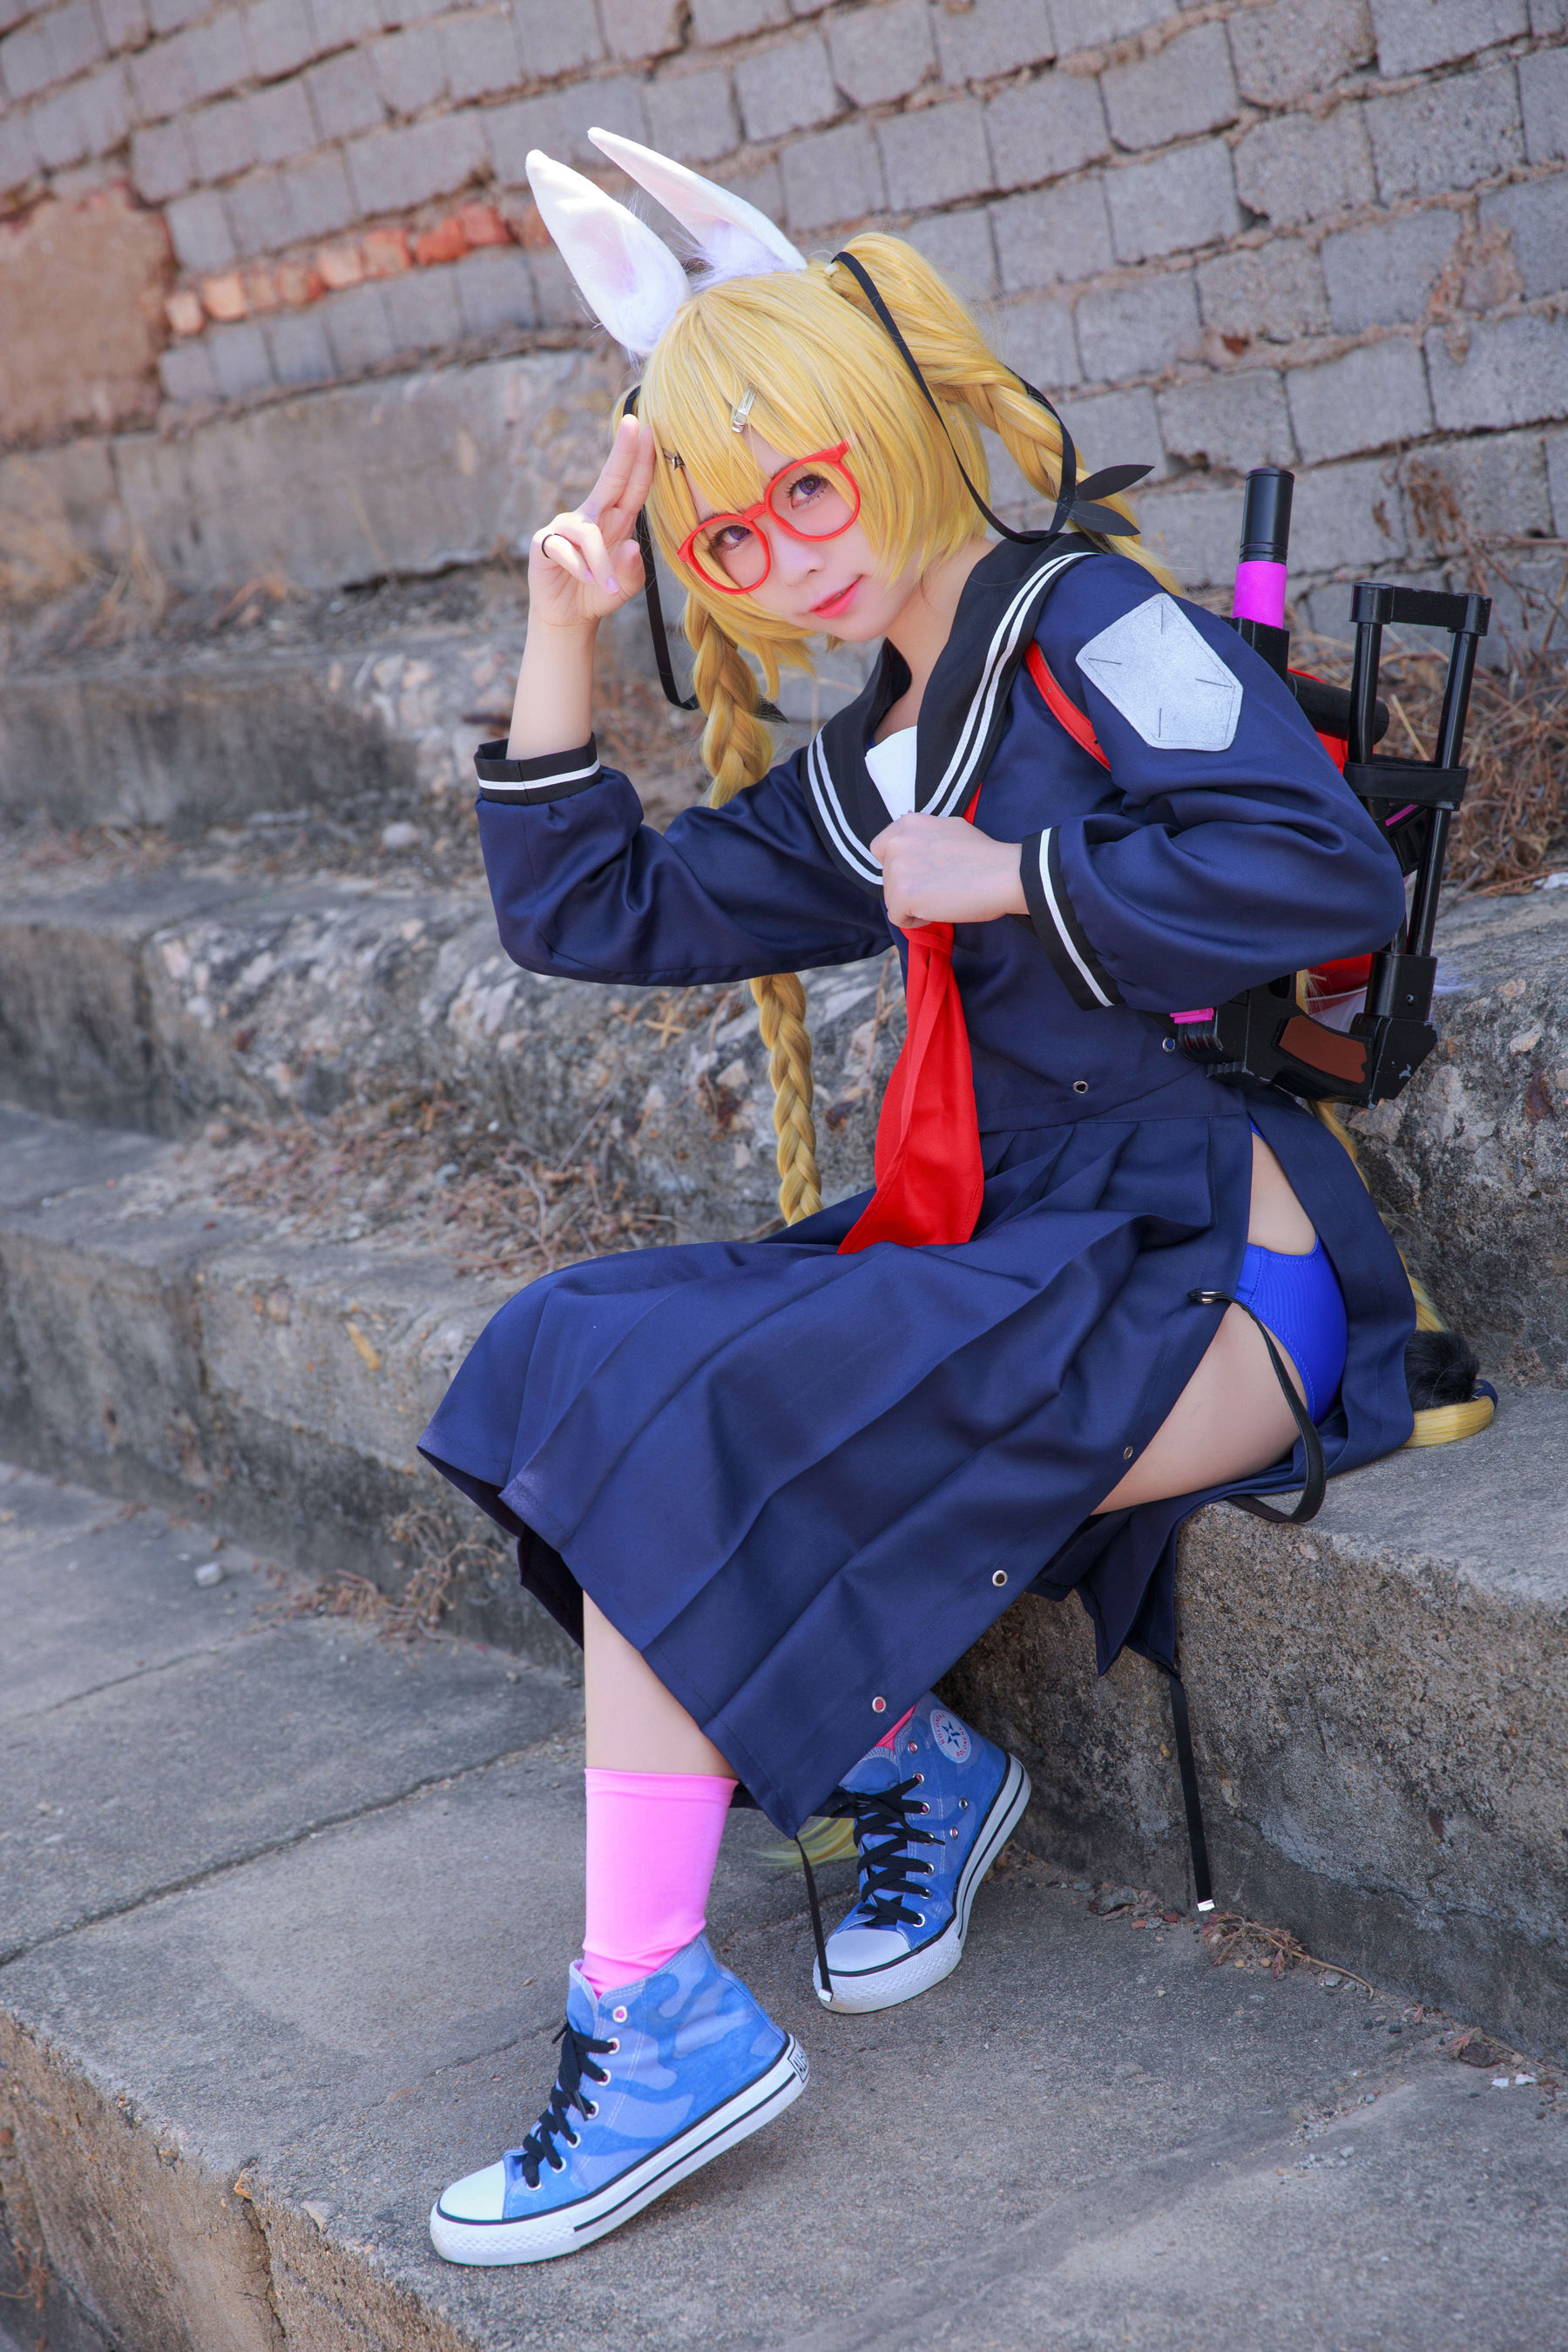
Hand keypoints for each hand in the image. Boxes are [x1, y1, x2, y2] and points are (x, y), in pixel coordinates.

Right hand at [527, 414, 656, 631]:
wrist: (569, 615)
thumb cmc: (600, 592)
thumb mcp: (625, 585)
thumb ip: (632, 570)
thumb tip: (632, 546)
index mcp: (616, 520)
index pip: (632, 486)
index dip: (641, 460)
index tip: (651, 430)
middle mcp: (592, 516)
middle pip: (610, 479)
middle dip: (623, 451)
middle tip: (634, 423)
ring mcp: (566, 527)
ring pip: (588, 534)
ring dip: (601, 564)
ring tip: (606, 586)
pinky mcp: (545, 543)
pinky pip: (565, 551)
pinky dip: (580, 568)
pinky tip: (586, 580)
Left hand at [872, 813, 1028, 930]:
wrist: (1004, 873)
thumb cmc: (984, 855)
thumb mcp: (948, 829)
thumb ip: (925, 837)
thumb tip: (916, 851)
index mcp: (907, 824)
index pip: (881, 849)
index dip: (898, 866)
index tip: (920, 873)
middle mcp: (897, 842)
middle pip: (887, 878)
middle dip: (908, 888)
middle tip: (938, 888)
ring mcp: (898, 868)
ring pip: (891, 899)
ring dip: (912, 905)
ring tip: (942, 898)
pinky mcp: (903, 894)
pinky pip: (898, 918)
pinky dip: (916, 921)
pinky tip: (938, 911)